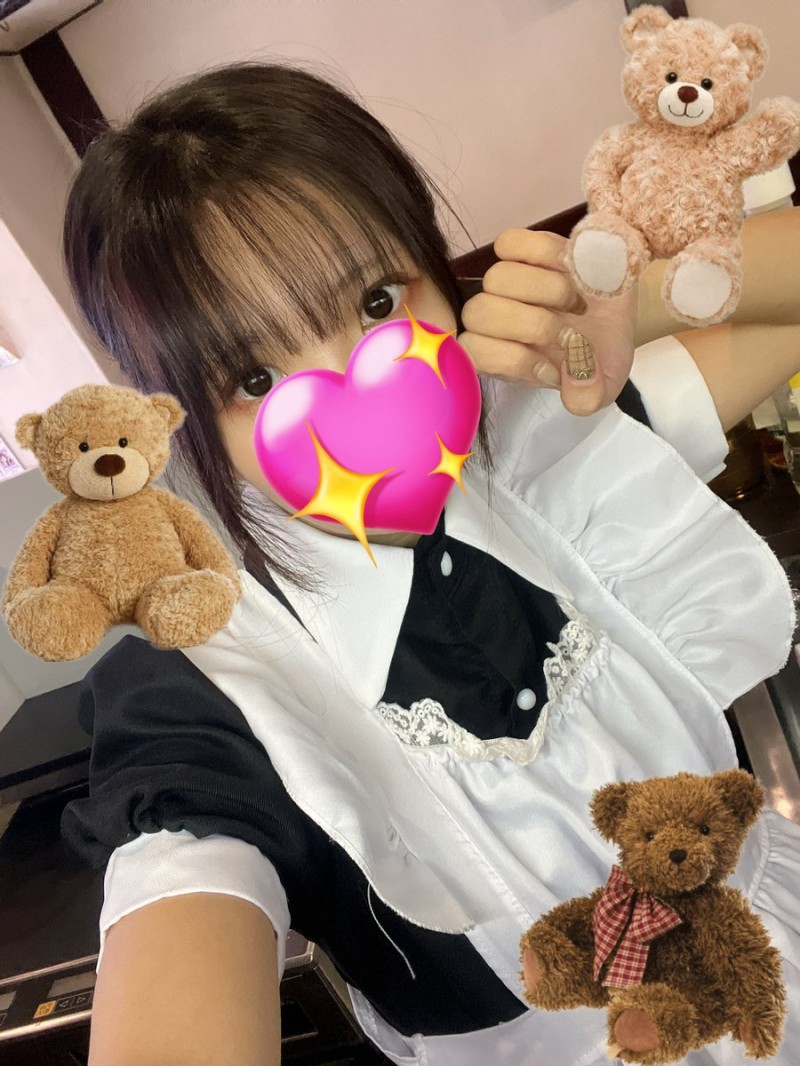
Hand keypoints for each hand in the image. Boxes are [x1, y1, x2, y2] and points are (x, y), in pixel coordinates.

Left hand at [457, 229, 636, 415]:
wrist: (622, 302)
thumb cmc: (603, 346)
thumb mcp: (603, 383)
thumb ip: (588, 396)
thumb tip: (577, 392)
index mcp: (501, 357)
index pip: (475, 353)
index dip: (515, 360)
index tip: (554, 368)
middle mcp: (494, 319)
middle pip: (481, 313)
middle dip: (535, 325)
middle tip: (571, 332)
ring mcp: (504, 281)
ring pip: (497, 277)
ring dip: (546, 291)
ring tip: (577, 302)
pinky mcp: (519, 249)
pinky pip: (510, 242)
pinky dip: (543, 255)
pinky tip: (569, 269)